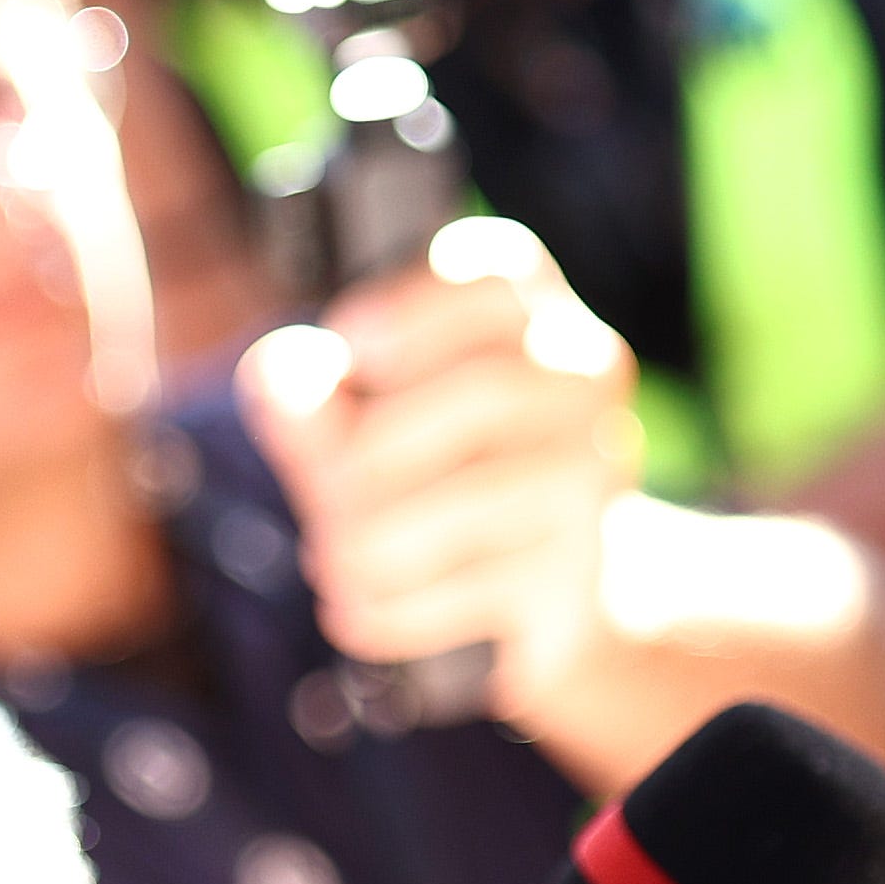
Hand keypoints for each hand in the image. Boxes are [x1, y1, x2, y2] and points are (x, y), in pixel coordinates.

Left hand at [242, 218, 638, 694]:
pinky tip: (358, 609)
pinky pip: (468, 590)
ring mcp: (596, 477)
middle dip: (369, 456)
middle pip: (483, 395)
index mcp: (527, 310)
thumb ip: (305, 393)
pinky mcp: (579, 575)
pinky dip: (388, 609)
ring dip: (368, 544)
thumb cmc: (423, 471)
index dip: (417, 307)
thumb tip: (288, 387)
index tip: (353, 347)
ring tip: (336, 559)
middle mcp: (584, 379)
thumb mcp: (347, 419)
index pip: (498, 274)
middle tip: (322, 494)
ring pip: (471, 504)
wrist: (531, 588)